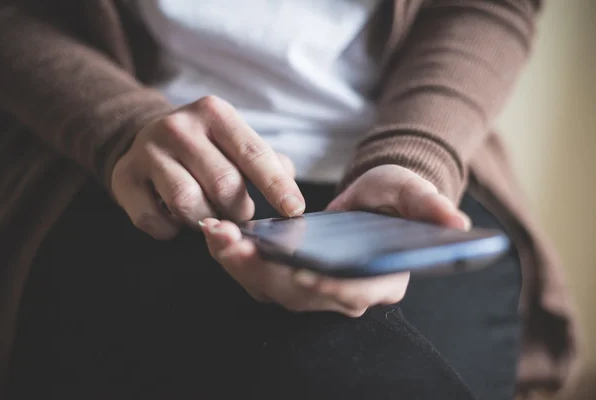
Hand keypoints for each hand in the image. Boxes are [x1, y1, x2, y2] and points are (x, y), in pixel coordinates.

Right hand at [111, 96, 304, 239]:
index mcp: (215, 114)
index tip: (294, 210)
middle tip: (240, 216)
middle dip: (239, 210)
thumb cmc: (205, 147)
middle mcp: (179, 127)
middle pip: (223, 184)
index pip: (253, 153)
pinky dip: (171, 230)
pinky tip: (176, 220)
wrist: (145, 139)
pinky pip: (154, 220)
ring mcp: (148, 151)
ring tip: (209, 216)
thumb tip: (289, 191)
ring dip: (206, 220)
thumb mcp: (236, 142)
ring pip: (188, 203)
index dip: (276, 186)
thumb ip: (268, 162)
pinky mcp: (124, 178)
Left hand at [202, 164, 469, 316]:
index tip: (299, 271)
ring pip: (272, 290)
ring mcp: (314, 289)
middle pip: (300, 295)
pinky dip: (235, 257)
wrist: (374, 201)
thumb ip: (430, 204)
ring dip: (240, 265)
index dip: (326, 287)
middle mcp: (345, 294)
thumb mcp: (414, 192)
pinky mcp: (290, 277)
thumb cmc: (396, 198)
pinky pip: (258, 276)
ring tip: (218, 234)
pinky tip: (217, 234)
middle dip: (264, 273)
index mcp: (382, 281)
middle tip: (234, 244)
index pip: (353, 293)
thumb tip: (457, 223)